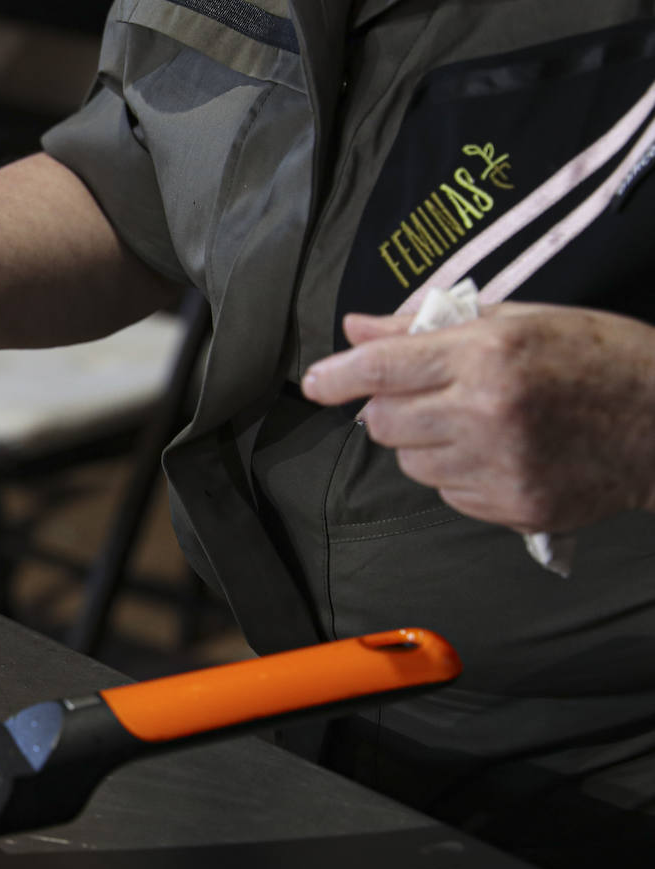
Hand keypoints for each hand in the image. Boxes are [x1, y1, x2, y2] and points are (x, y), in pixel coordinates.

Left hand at [300, 303, 654, 532]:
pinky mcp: (514, 507)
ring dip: (424, 445)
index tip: (313, 382)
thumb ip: (427, 327)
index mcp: (487, 354)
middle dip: (391, 409)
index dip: (336, 376)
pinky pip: (448, 494)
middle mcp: (487, 412)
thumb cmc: (596, 356)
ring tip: (476, 422)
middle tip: (428, 395)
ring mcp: (501, 466)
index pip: (382, 368)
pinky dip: (458, 475)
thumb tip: (356, 329)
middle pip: (384, 422)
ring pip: (411, 464)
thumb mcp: (518, 319)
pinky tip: (501, 452)